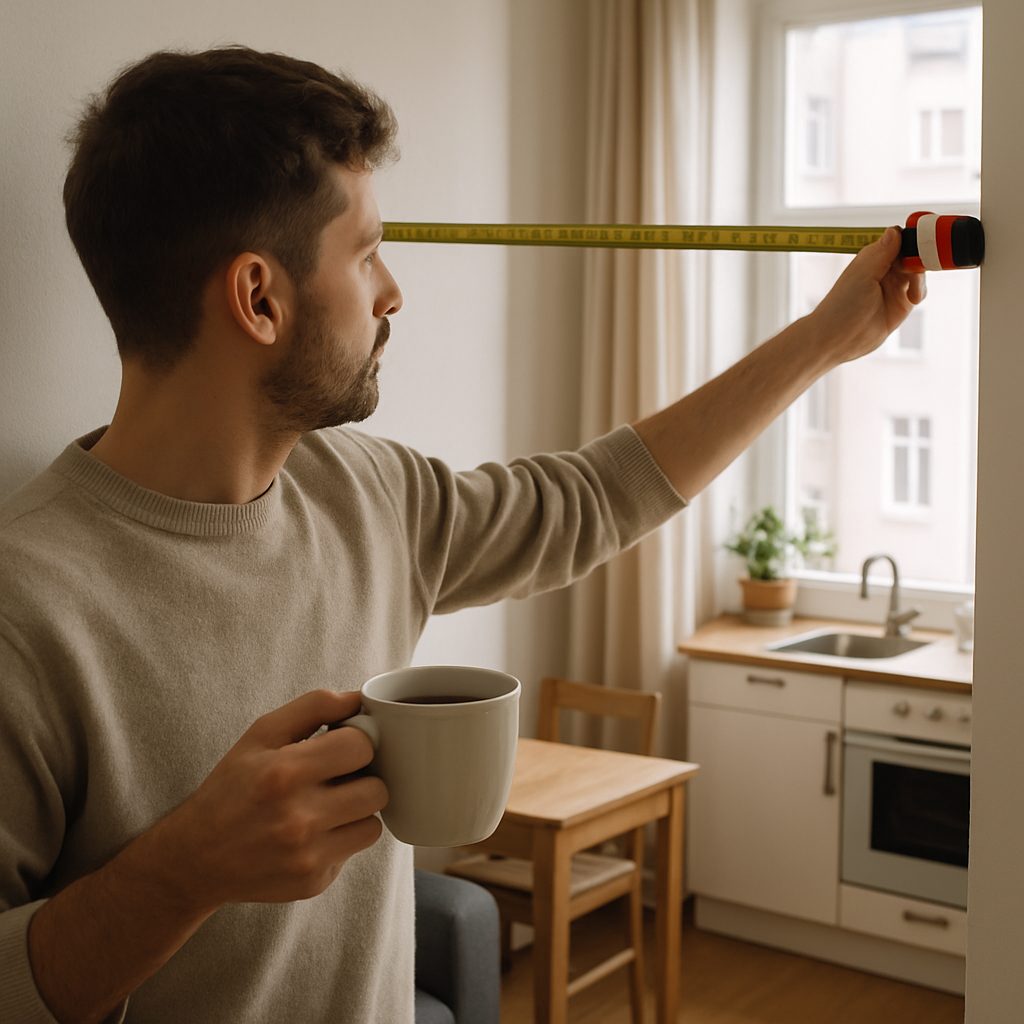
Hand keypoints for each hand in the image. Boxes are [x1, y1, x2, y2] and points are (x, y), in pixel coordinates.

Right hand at [141, 689, 386, 911]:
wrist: (195, 857)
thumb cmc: (232, 787)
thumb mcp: (261, 735)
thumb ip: (313, 707)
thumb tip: (358, 698)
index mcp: (285, 773)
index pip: (361, 747)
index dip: (356, 742)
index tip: (341, 747)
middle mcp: (299, 818)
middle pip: (377, 790)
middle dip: (362, 779)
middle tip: (338, 778)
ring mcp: (308, 856)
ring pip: (373, 825)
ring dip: (357, 813)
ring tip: (328, 806)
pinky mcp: (313, 882)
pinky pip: (355, 852)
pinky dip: (341, 839)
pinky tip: (314, 834)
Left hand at [809, 226, 927, 364]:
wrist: (839, 339)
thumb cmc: (842, 306)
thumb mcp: (863, 275)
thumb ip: (881, 253)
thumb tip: (894, 230)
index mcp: (872, 258)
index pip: (899, 239)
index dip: (913, 237)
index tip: (926, 236)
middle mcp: (884, 270)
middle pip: (913, 254)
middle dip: (921, 257)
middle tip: (922, 264)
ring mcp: (893, 287)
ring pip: (918, 272)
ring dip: (920, 276)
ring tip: (911, 290)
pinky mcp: (900, 304)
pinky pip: (918, 291)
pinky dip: (920, 291)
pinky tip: (912, 299)